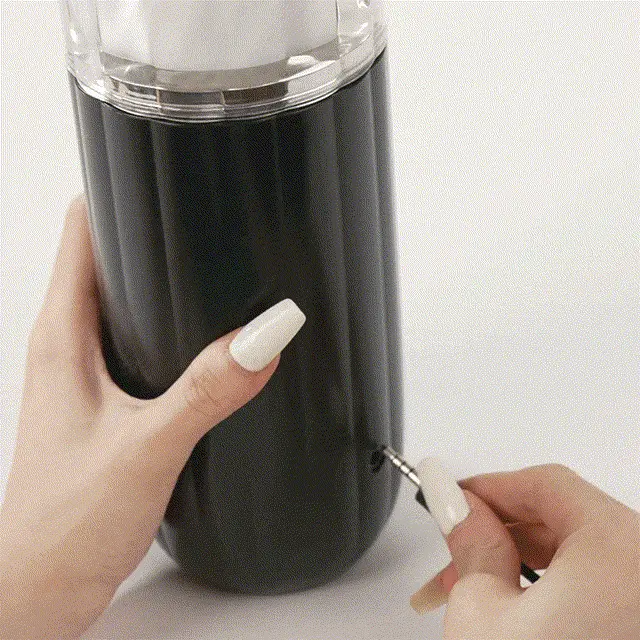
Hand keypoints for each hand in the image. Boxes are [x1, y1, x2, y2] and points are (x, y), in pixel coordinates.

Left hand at [0, 197, 304, 638]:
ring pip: (127, 303)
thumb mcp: (146, 447)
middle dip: (156, 230)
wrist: (40, 590)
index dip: (118, 189)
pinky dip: (173, 329)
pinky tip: (209, 345)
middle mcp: (71, 348)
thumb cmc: (59, 527)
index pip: (82, 230)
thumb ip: (209, 388)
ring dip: (167, 281)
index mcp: (63, 337)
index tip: (162, 165)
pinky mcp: (110, 406)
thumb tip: (265, 332)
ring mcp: (88, 377)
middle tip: (211, 213)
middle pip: (109, 258)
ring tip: (219, 268)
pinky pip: (142, 346)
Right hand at [411, 462, 639, 638]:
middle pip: (561, 521)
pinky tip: (512, 612)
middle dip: (495, 536)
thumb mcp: (485, 614)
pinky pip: (594, 591)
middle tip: (452, 552)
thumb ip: (469, 542)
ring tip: (469, 593)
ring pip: (575, 560)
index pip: (545, 484)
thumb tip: (452, 500)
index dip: (486, 488)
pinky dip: (550, 596)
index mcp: (622, 552)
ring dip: (516, 569)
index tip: (449, 497)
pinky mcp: (634, 627)